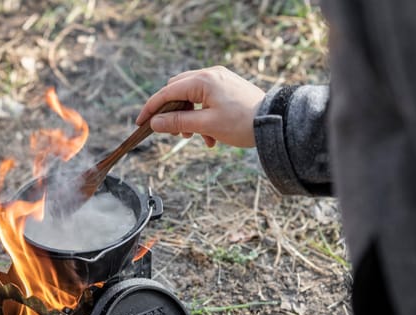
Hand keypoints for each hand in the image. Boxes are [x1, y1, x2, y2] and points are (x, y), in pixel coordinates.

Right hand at [136, 66, 265, 147]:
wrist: (274, 122)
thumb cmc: (241, 123)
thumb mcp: (206, 125)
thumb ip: (178, 123)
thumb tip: (155, 123)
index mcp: (203, 80)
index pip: (167, 92)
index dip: (152, 109)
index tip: (141, 123)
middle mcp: (210, 74)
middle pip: (178, 91)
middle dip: (174, 113)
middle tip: (174, 133)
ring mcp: (221, 80)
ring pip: (193, 97)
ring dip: (190, 118)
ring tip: (198, 138)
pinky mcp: (229, 88)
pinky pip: (207, 100)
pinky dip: (204, 117)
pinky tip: (212, 137)